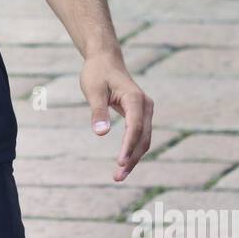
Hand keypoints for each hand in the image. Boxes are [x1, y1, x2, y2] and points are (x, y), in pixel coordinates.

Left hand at [81, 53, 153, 182]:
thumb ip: (98, 112)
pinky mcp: (141, 114)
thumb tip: (101, 134)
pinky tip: (124, 162)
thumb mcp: (93, 91)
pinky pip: (140, 135)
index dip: (129, 146)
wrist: (105, 60)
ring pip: (144, 139)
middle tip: (118, 177)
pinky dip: (133, 150)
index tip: (121, 163)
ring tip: (119, 175)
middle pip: (143, 138)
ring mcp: (145, 110)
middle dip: (132, 159)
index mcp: (135, 99)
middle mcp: (145, 105)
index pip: (135, 127)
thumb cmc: (97, 73)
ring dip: (134, 158)